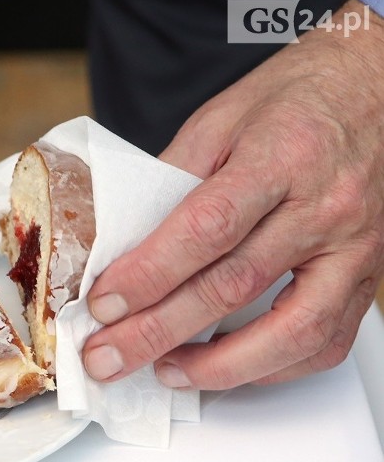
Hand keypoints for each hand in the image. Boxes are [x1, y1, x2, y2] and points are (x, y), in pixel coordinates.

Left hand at [82, 0, 383, 389]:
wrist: (374, 88)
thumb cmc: (295, 101)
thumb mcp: (220, 119)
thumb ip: (172, 178)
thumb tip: (123, 241)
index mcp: (281, 157)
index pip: (205, 228)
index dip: (148, 274)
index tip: (104, 304)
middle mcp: (323, 207)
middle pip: (232, 286)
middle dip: (158, 332)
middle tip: (107, 356)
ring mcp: (353, 248)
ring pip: (290, 331)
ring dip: (218, 366)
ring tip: (164, 373)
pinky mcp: (365, 275)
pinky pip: (327, 340)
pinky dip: (273, 367)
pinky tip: (229, 369)